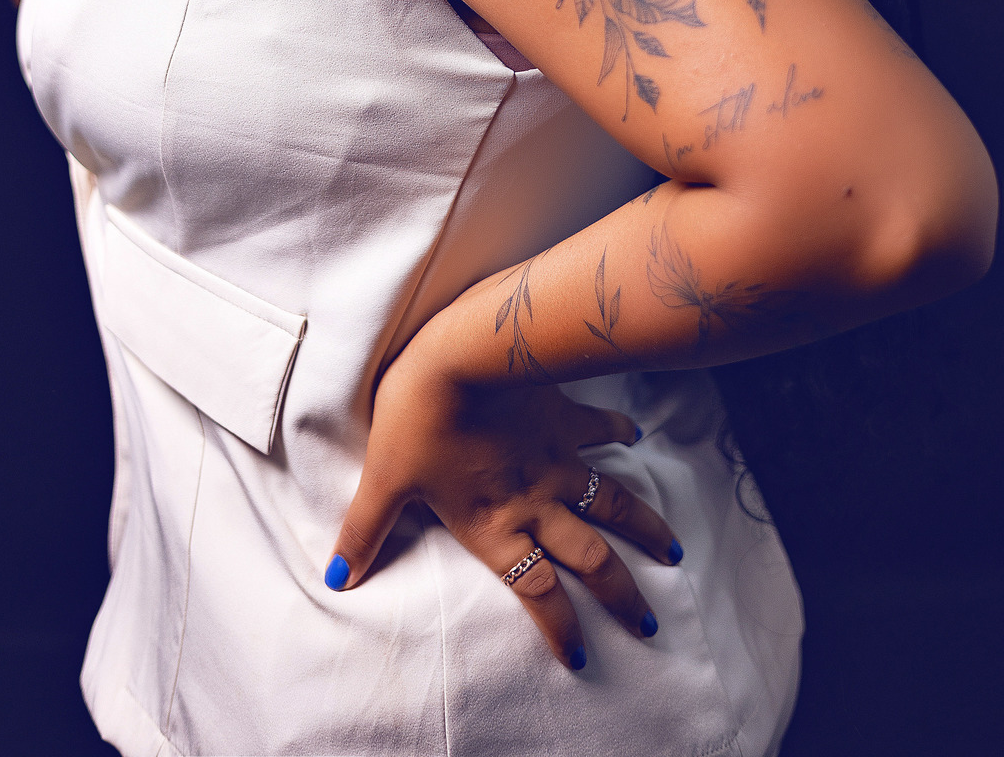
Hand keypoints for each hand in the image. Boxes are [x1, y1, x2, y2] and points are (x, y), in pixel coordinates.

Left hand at [326, 337, 682, 670]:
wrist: (460, 354)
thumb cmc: (416, 418)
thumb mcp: (384, 481)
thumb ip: (366, 532)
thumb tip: (338, 578)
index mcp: (495, 526)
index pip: (537, 592)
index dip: (560, 628)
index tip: (582, 655)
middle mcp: (536, 501)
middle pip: (591, 559)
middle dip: (623, 593)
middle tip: (649, 621)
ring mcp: (556, 459)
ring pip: (613, 503)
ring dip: (644, 528)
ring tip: (672, 551)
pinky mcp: (563, 416)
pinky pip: (599, 428)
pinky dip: (620, 433)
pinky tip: (635, 435)